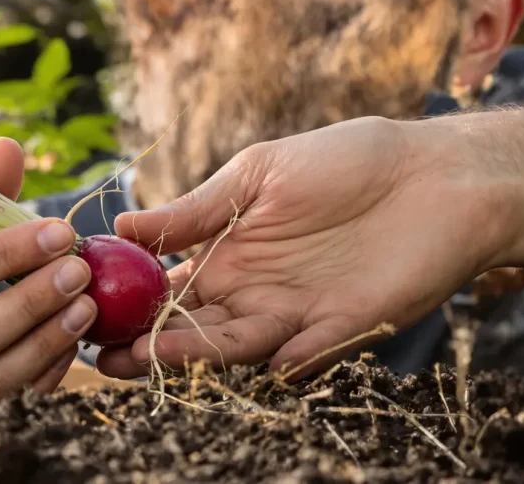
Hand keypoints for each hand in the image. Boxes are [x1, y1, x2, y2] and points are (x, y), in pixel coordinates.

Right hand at [97, 116, 515, 379]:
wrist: (435, 175)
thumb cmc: (346, 162)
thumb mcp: (257, 173)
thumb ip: (195, 208)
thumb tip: (120, 224)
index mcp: (226, 253)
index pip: (165, 289)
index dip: (128, 303)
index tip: (88, 308)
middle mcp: (251, 291)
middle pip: (188, 327)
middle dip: (144, 344)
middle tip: (102, 355)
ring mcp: (293, 313)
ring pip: (231, 345)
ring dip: (190, 355)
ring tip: (146, 358)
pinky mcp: (339, 329)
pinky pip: (303, 355)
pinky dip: (281, 362)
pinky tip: (254, 360)